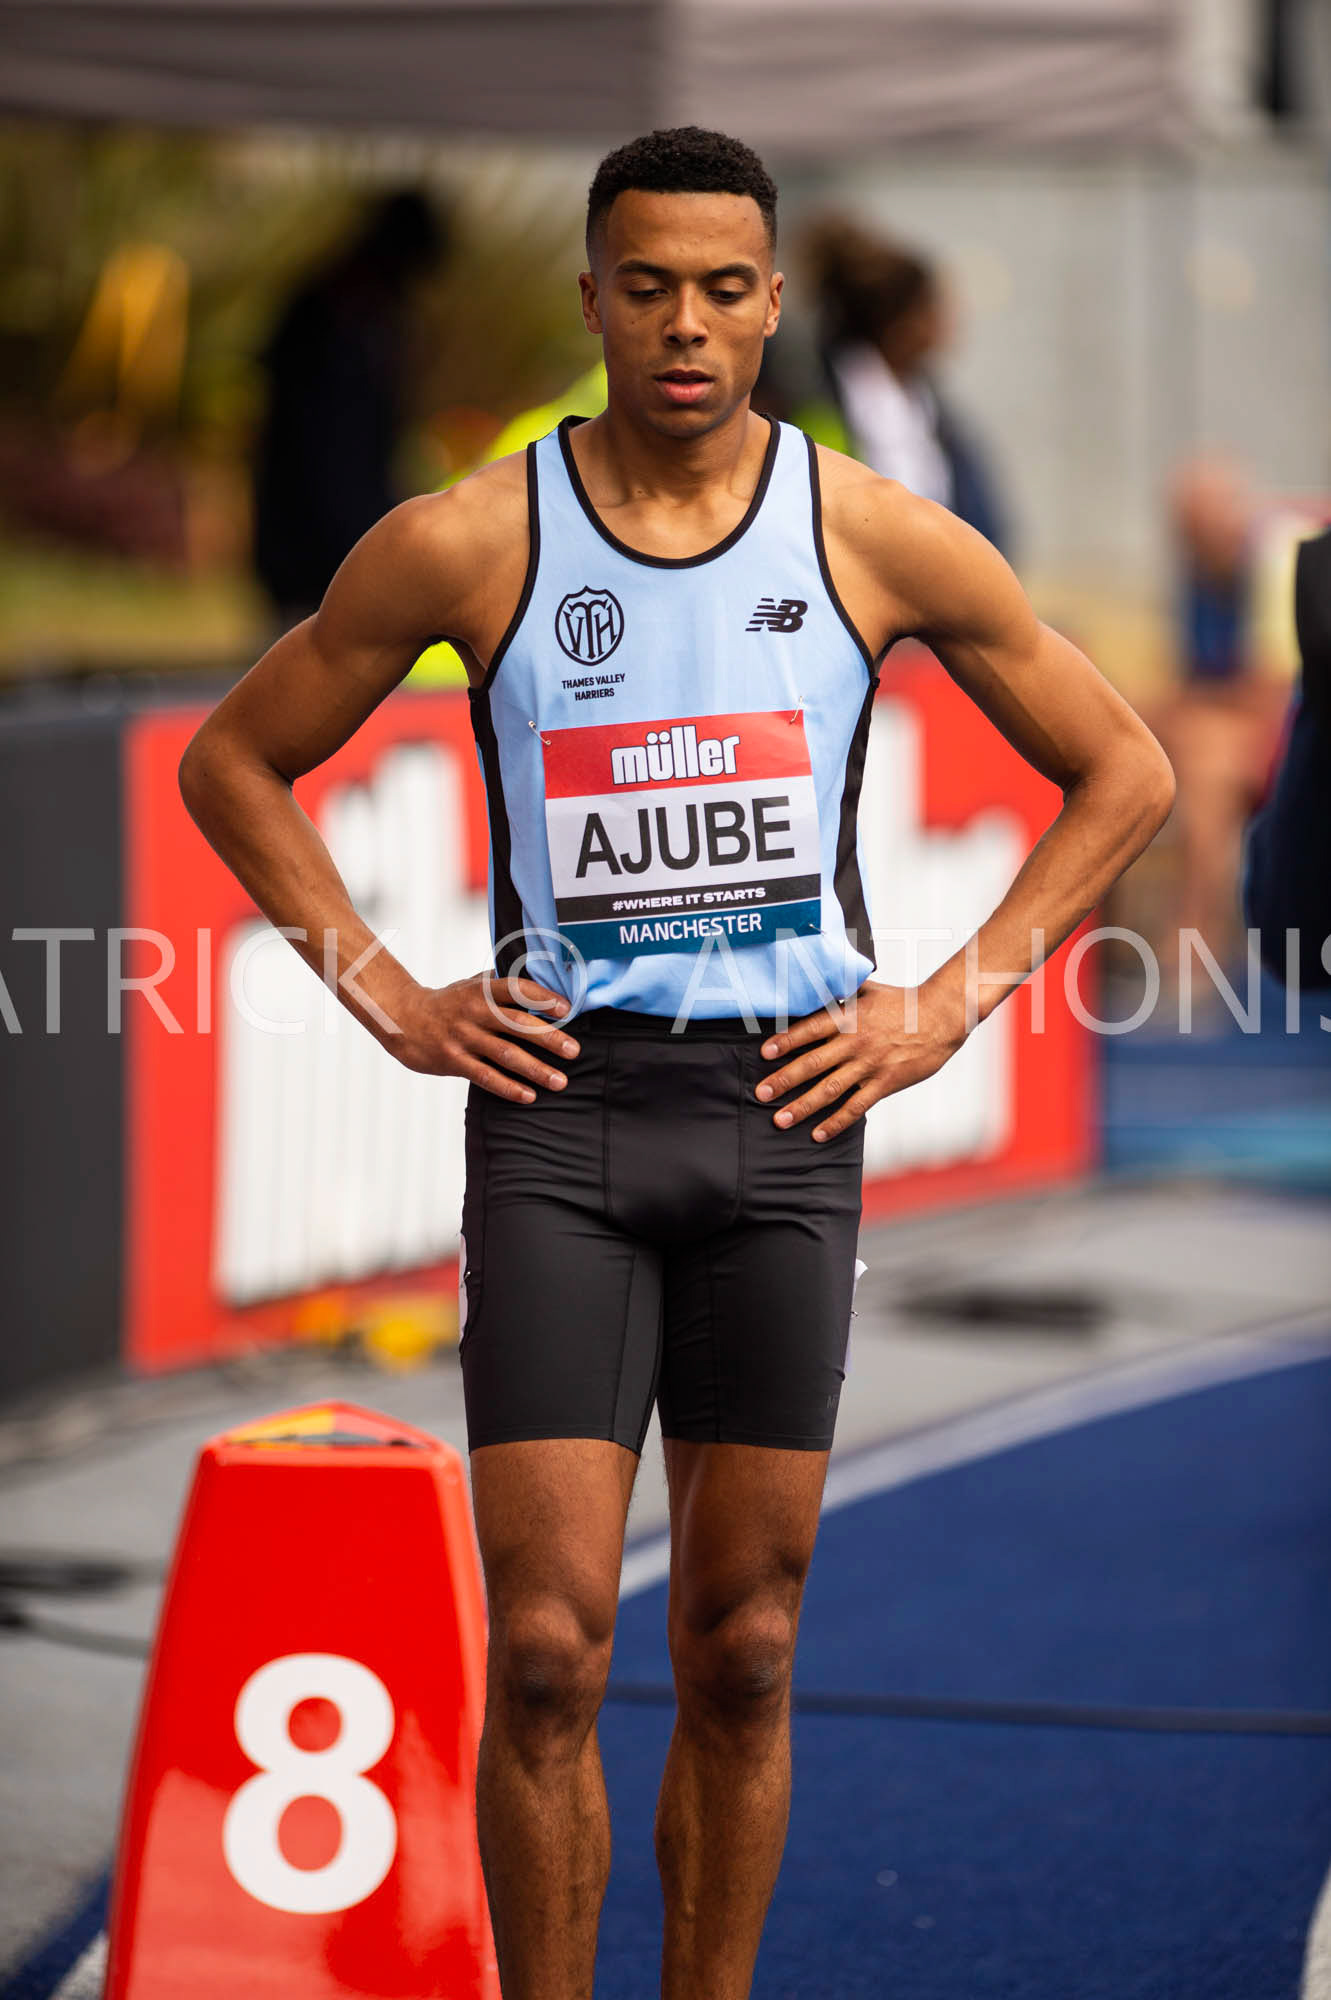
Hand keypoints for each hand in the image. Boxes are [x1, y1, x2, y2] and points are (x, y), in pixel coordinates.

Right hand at [385, 972, 579, 1101]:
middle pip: (516, 1024)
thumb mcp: (472, 984)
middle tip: (574, 1051)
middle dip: (548, 1039)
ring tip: (560, 1081)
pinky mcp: (453, 1061)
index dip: (542, 998)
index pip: (516, 990)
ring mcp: (463, 1037)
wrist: (402, 1019)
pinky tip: (529, 1095)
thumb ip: (502, 982)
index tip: (567, 1009)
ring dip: (535, 1069)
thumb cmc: (448, 1002)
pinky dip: (508, 1087)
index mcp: (481, 990)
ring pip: (505, 1055)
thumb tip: (543, 976)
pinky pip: (485, 1077)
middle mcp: (474, 1013)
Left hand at [754, 980, 967, 1141]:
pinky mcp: (885, 1083)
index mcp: (848, 1017)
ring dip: (802, 1106)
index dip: (786, 1041)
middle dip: (784, 1080)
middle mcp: (855, 1042)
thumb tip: (813, 976)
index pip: (810, 1029)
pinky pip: (856, 1106)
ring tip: (780, 1119)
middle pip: (813, 1063)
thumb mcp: (867, 989)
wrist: (942, 1017)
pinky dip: (836, 1122)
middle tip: (760, 1093)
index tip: (764, 1053)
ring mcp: (870, 1065)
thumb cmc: (902, 1002)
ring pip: (830, 1089)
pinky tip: (817, 1133)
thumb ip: (839, 989)